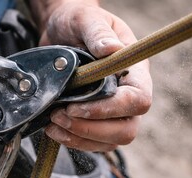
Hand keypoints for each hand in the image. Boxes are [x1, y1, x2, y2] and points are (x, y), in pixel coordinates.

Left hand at [39, 2, 152, 151]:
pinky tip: (55, 130)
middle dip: (91, 129)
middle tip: (60, 116)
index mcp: (134, 72)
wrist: (62, 33)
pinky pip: (93, 143)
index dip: (111, 109)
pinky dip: (73, 141)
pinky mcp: (97, 121)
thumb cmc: (78, 23)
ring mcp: (114, 113)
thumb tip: (110, 49)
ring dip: (79, 138)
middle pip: (127, 129)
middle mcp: (128, 96)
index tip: (77, 107)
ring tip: (53, 122)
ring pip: (109, 142)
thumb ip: (98, 33)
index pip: (138, 100)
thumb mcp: (87, 19)